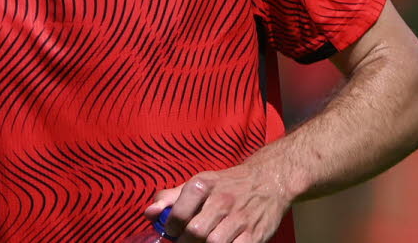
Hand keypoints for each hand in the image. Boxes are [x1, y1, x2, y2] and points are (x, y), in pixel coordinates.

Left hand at [143, 164, 291, 242]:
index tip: (172, 232)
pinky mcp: (255, 234)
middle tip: (185, 242)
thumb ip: (171, 197)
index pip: (178, 213)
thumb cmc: (227, 184)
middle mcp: (222, 200)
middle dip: (185, 242)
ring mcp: (240, 218)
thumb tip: (149, 213)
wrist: (268, 181)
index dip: (171, 228)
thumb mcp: (199, 182)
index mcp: (203, 185)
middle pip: (195, 232)